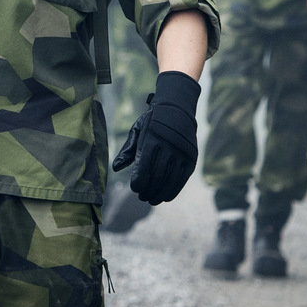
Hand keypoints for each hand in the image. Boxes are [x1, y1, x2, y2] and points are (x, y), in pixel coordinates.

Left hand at [112, 71, 200, 205]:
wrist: (178, 107)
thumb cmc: (153, 120)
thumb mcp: (138, 129)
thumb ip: (128, 149)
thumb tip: (116, 167)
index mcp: (152, 137)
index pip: (144, 165)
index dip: (139, 181)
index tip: (135, 188)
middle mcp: (168, 145)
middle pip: (157, 175)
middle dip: (148, 190)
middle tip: (142, 197)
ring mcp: (181, 151)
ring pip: (170, 179)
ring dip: (160, 193)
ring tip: (152, 200)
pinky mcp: (191, 157)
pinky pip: (182, 178)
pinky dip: (174, 190)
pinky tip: (165, 197)